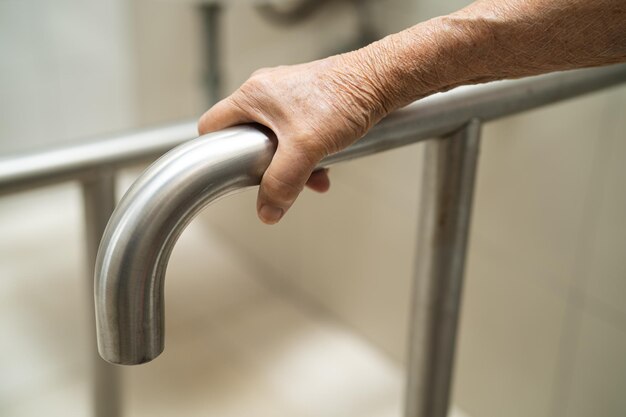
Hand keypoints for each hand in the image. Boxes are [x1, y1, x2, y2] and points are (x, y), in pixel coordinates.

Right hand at [198, 51, 389, 223]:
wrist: (381, 81)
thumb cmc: (343, 99)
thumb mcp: (305, 148)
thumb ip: (282, 182)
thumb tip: (267, 211)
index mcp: (253, 96)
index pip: (212, 126)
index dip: (214, 152)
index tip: (229, 172)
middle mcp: (266, 92)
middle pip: (246, 139)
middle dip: (265, 166)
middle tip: (280, 179)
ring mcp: (287, 96)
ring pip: (275, 141)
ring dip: (291, 165)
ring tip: (313, 176)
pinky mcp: (307, 102)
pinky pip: (295, 135)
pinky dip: (307, 154)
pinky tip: (325, 165)